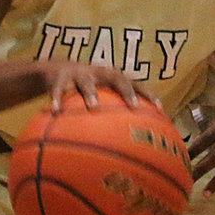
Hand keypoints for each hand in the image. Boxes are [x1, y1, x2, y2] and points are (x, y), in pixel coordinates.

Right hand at [40, 62, 159, 113]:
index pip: (135, 83)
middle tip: (133, 106)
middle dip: (126, 91)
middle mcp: (99, 73)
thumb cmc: (85, 90)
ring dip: (91, 93)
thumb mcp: (99, 96)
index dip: (148, 94)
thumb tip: (129, 144)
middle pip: (116, 77)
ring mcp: (79, 74)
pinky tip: (54, 111)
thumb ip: (112, 114)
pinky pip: (57, 90)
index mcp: (111, 77)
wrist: (54, 71)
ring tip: (93, 107)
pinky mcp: (59, 78)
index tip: (160, 108)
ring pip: (87, 82)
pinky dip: (56, 99)